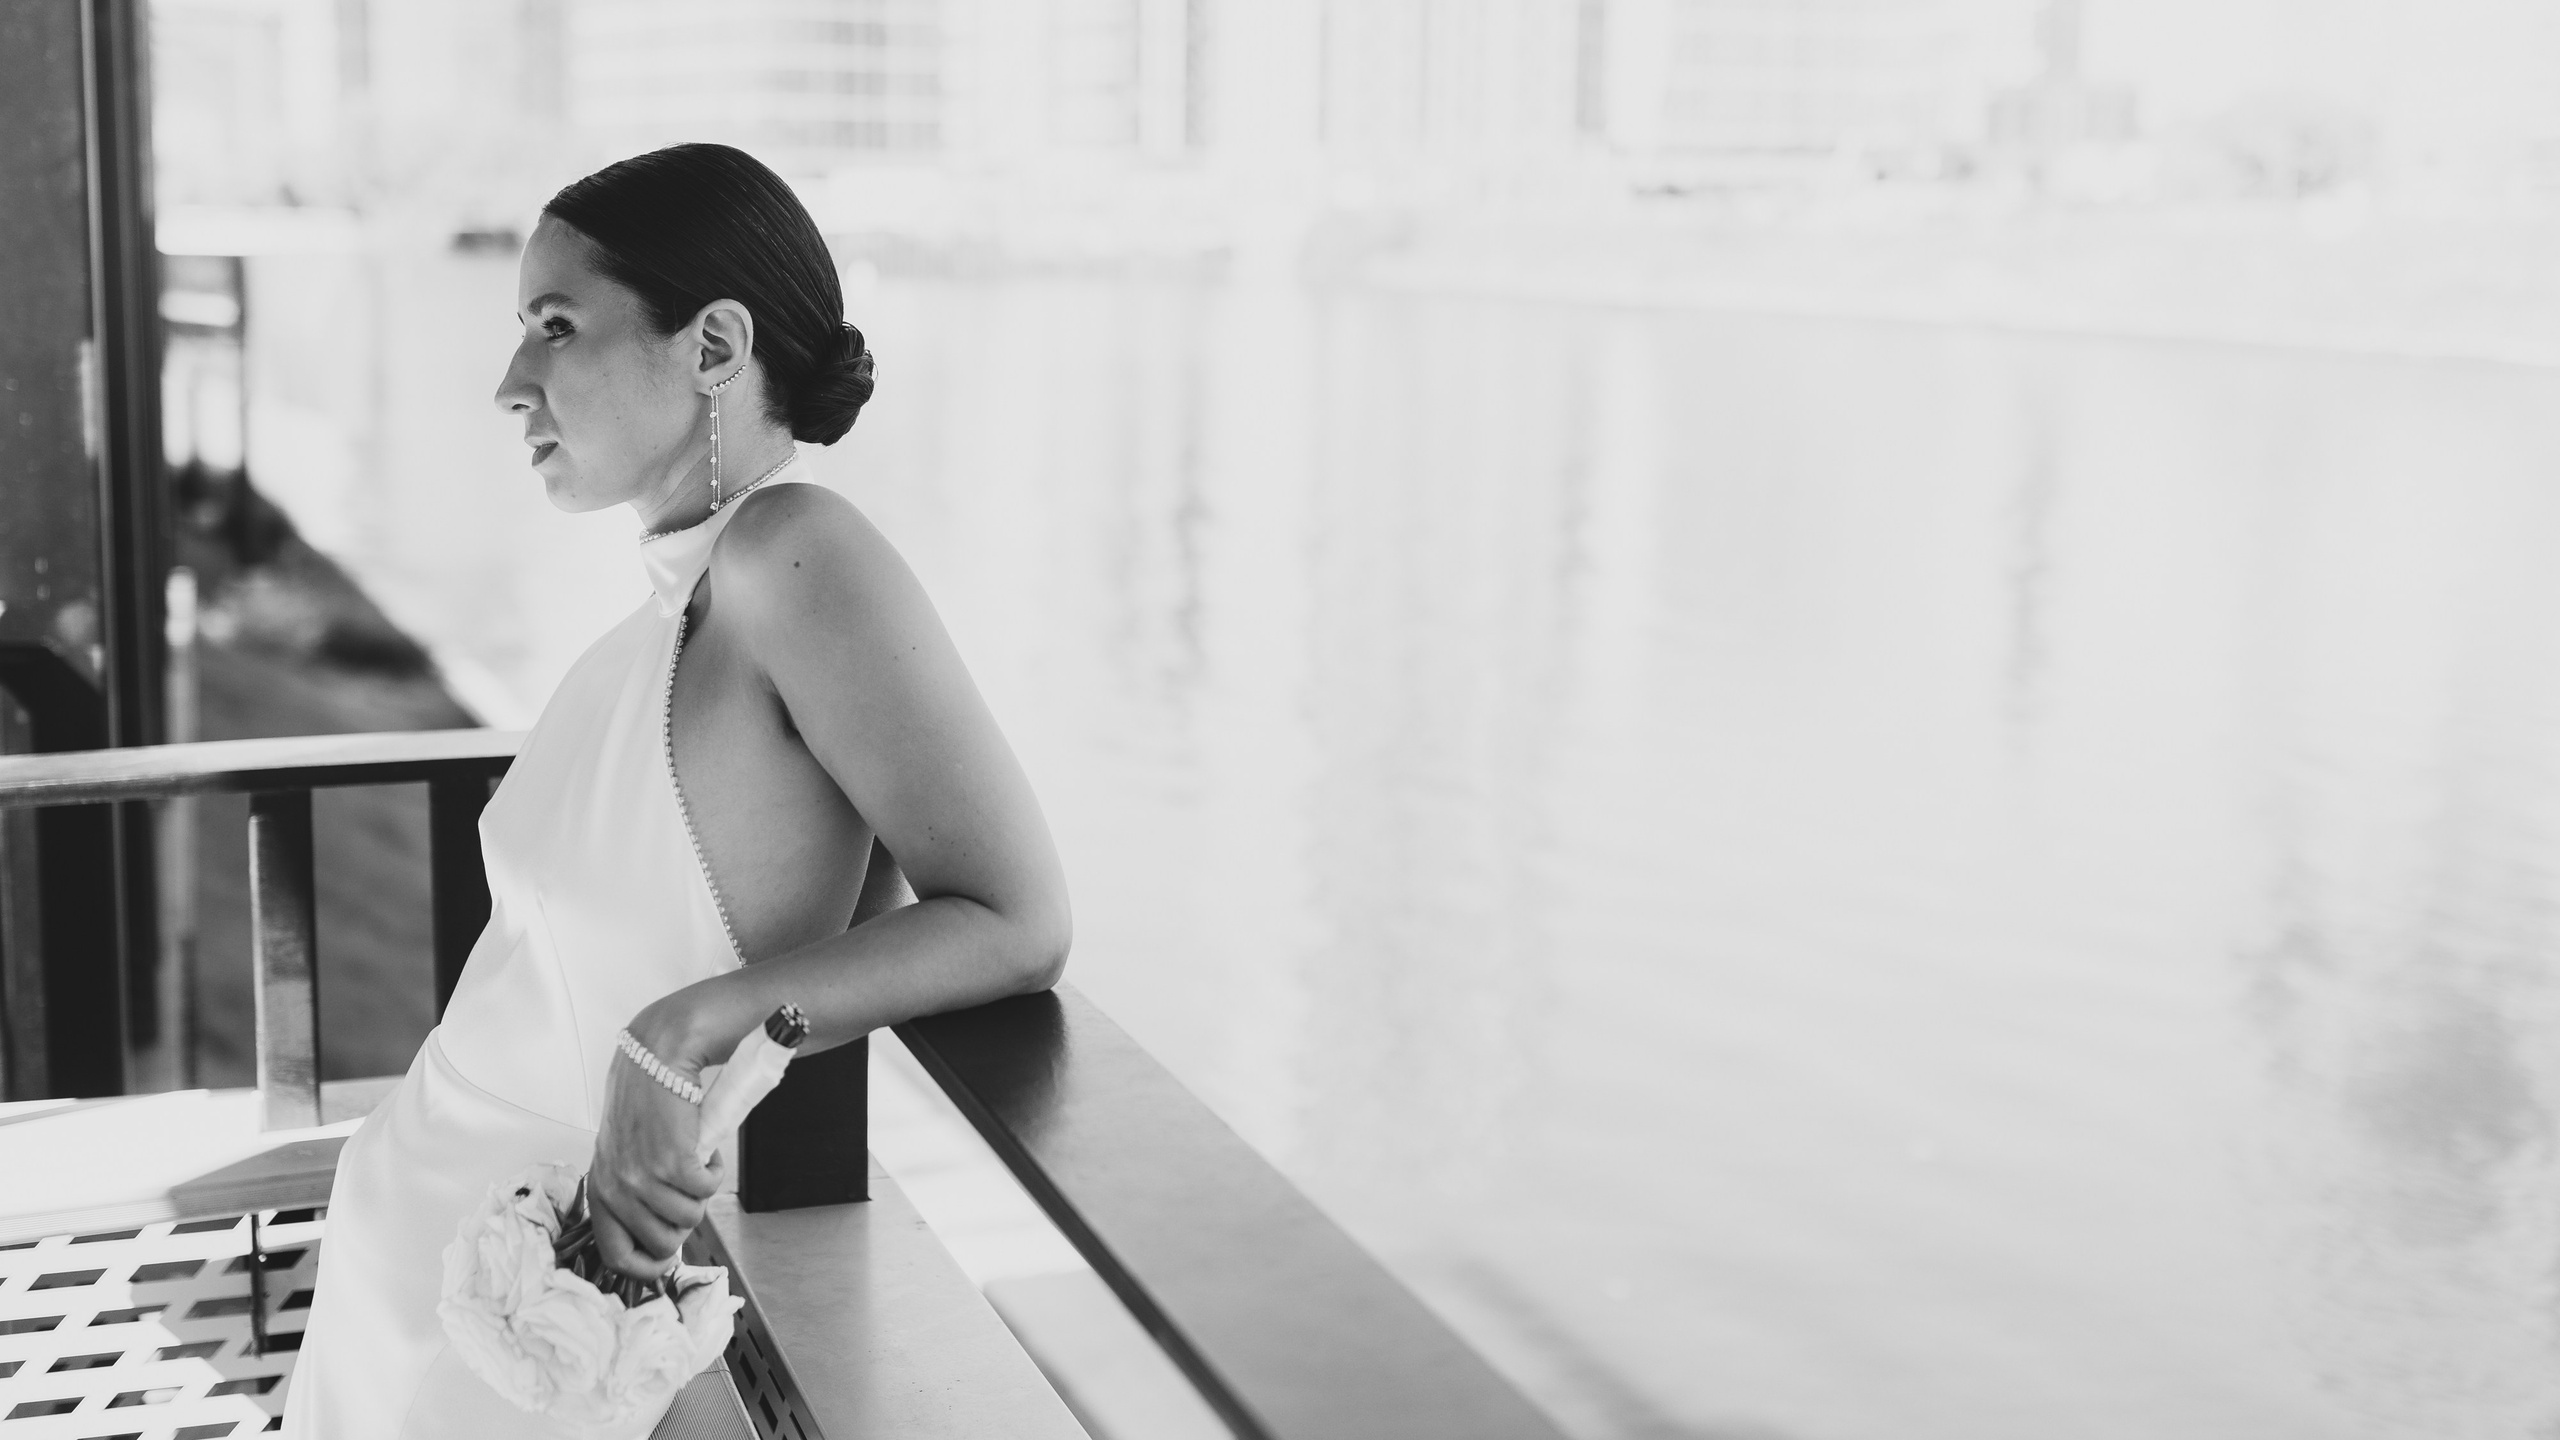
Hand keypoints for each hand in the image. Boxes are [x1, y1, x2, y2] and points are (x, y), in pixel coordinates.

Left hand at [590, 1033, 723, 1279]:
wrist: (656, 1058)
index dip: (646, 1267)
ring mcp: (644, 1178)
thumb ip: (631, 1193)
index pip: (616, 1256)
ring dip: (702, 1195)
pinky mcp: (673, 1161)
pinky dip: (715, 1174)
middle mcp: (616, 1189)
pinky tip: (707, 1155)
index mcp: (600, 1191)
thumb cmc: (643, 1104)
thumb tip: (659, 1236)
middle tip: (687, 1193)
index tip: (666, 1259)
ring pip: (690, 1219)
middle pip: (663, 1243)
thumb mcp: (621, 1156)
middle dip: (685, 1224)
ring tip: (696, 1165)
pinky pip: (706, 1192)